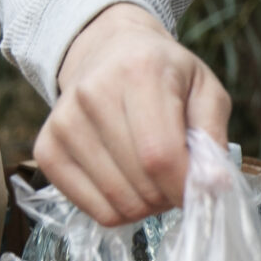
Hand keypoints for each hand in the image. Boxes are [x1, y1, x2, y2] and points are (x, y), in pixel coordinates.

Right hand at [32, 2, 231, 226]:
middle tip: (175, 179)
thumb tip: (213, 188)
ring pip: (116, 203)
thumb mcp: (205, 89)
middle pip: (139, 184)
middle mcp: (93, 94)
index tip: (199, 191)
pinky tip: (126, 183)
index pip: (161, 155)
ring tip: (152, 179)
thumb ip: (214, 137)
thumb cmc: (165, 75)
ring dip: (145, 206)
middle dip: (168, 197)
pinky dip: (118, 209)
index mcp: (139, 72)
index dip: (184, 187)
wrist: (108, 51)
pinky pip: (92, 209)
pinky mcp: (46, 149)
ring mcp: (63, 123)